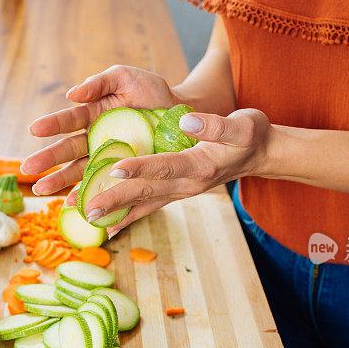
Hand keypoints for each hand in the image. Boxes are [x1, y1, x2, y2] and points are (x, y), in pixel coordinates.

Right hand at [23, 65, 180, 194]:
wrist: (181, 113)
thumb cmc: (151, 92)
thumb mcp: (125, 78)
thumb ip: (99, 83)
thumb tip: (71, 94)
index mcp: (92, 114)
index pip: (68, 120)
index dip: (51, 125)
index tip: (33, 129)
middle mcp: (95, 138)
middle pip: (68, 151)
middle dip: (47, 160)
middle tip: (27, 169)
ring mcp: (108, 157)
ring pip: (80, 171)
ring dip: (61, 182)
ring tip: (42, 192)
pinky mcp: (123, 172)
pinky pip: (104, 185)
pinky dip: (90, 195)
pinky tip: (77, 206)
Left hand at [78, 108, 271, 235]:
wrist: (262, 156)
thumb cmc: (252, 136)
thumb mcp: (243, 126)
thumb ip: (215, 125)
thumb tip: (185, 120)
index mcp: (200, 165)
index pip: (165, 166)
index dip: (140, 167)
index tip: (114, 167)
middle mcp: (188, 185)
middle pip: (146, 192)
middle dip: (115, 200)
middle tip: (86, 208)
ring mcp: (182, 192)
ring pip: (144, 203)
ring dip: (116, 212)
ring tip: (87, 218)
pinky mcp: (178, 193)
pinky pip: (150, 207)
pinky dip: (129, 217)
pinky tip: (109, 227)